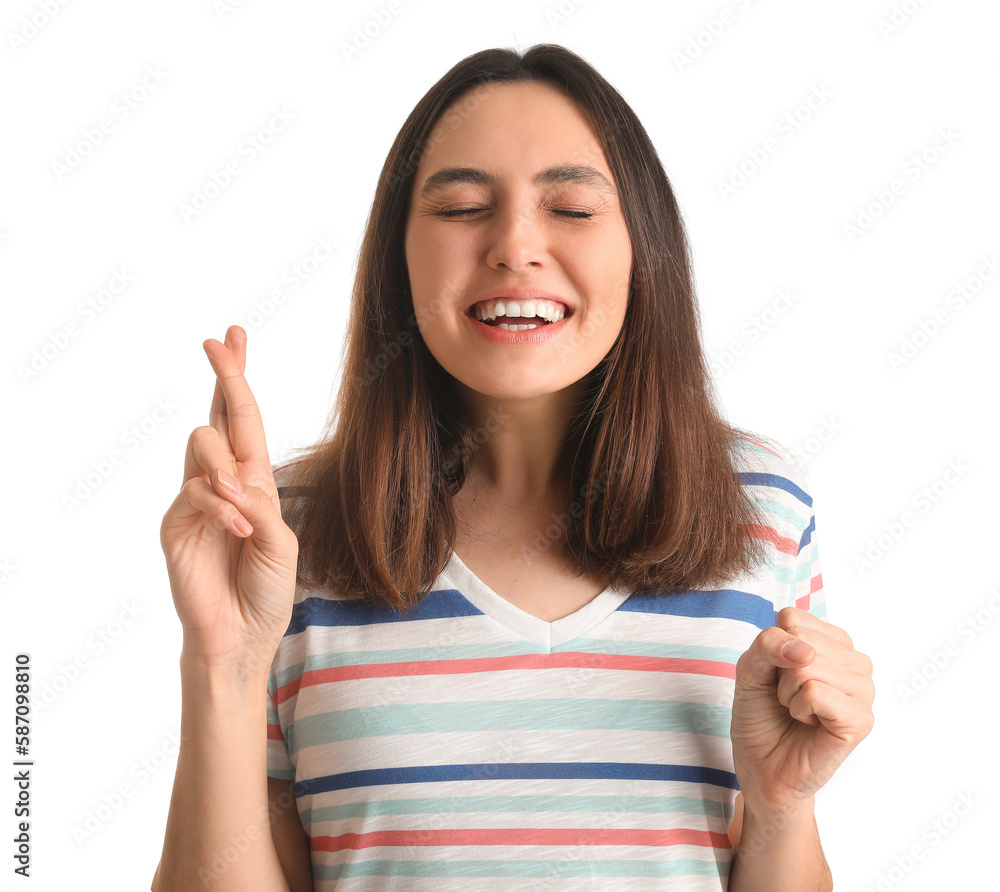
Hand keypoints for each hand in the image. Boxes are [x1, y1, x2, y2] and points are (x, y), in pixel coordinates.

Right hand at [160, 325, 298, 670]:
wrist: (243, 633)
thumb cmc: (268, 587)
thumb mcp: (282, 541)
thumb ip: (262, 505)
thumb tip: (236, 480)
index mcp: (253, 480)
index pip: (242, 419)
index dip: (236, 378)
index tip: (234, 336)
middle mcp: (222, 481)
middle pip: (216, 415)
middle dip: (223, 376)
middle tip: (218, 344)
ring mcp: (195, 499)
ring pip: (202, 446)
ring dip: (226, 467)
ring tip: (244, 504)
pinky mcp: (175, 523)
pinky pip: (194, 491)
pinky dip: (220, 505)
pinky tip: (238, 527)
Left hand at [730, 607, 874, 817]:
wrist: (762, 767)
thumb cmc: (761, 716)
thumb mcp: (751, 668)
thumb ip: (768, 644)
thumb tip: (804, 650)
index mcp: (833, 642)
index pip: (792, 618)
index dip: (771, 649)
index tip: (777, 676)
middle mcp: (855, 662)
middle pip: (801, 639)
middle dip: (780, 672)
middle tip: (787, 699)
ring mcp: (863, 691)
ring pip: (808, 665)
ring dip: (788, 693)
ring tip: (798, 712)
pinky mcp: (861, 720)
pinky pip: (816, 692)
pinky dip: (799, 708)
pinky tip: (809, 724)